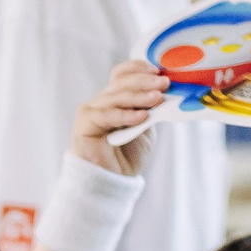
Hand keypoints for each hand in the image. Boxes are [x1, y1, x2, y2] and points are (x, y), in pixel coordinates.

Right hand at [71, 60, 168, 177]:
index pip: (123, 74)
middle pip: (122, 81)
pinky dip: (126, 114)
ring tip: (158, 98)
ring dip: (140, 96)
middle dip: (145, 81)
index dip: (139, 68)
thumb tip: (165, 92)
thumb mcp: (146, 129)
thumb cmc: (127, 158)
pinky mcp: (85, 121)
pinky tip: (142, 116)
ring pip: (117, 95)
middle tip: (164, 83)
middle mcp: (103, 101)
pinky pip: (108, 114)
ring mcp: (92, 109)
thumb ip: (152, 110)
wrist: (112, 181)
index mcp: (116, 99)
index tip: (159, 71)